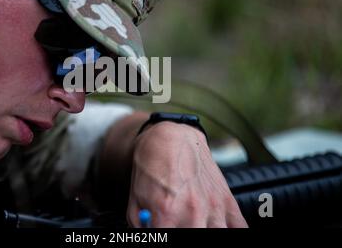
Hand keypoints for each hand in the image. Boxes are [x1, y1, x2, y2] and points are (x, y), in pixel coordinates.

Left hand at [126, 121, 247, 227]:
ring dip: (206, 231)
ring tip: (195, 224)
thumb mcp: (135, 200)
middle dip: (185, 232)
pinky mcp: (228, 201)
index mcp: (166, 213)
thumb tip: (149, 237)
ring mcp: (214, 207)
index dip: (162, 238)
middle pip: (196, 237)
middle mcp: (193, 212)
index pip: (168, 240)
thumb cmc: (151, 166)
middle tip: (179, 226)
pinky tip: (215, 225)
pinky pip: (240, 228)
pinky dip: (229, 230)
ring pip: (219, 235)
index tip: (162, 232)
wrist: (171, 139)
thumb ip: (141, 228)